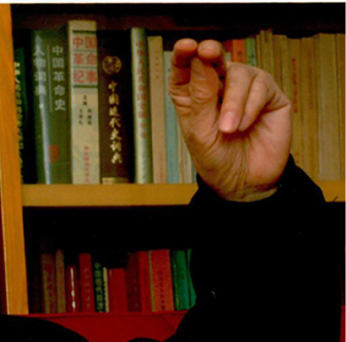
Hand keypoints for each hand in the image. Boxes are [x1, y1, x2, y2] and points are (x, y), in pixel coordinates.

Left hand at [169, 38, 291, 201]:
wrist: (243, 182)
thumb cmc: (216, 158)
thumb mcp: (200, 131)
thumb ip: (201, 97)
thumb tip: (200, 60)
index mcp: (194, 95)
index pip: (186, 68)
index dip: (184, 54)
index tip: (186, 46)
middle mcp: (219, 86)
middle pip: (214, 60)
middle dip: (210, 54)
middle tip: (208, 53)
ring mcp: (245, 89)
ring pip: (239, 74)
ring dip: (232, 102)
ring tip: (229, 129)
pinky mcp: (269, 96)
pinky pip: (261, 87)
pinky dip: (250, 107)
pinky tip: (244, 125)